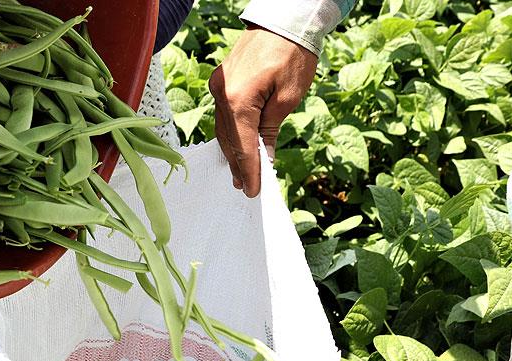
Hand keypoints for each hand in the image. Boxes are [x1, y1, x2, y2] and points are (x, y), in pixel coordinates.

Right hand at [208, 26, 317, 197]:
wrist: (284, 19)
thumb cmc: (292, 54)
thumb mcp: (288, 97)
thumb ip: (271, 129)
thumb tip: (263, 156)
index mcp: (238, 100)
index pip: (242, 145)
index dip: (249, 170)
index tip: (252, 190)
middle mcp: (221, 95)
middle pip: (228, 139)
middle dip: (237, 164)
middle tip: (244, 186)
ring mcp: (219, 86)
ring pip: (222, 127)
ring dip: (232, 150)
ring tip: (239, 172)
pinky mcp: (222, 80)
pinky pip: (223, 113)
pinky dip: (230, 131)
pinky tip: (236, 143)